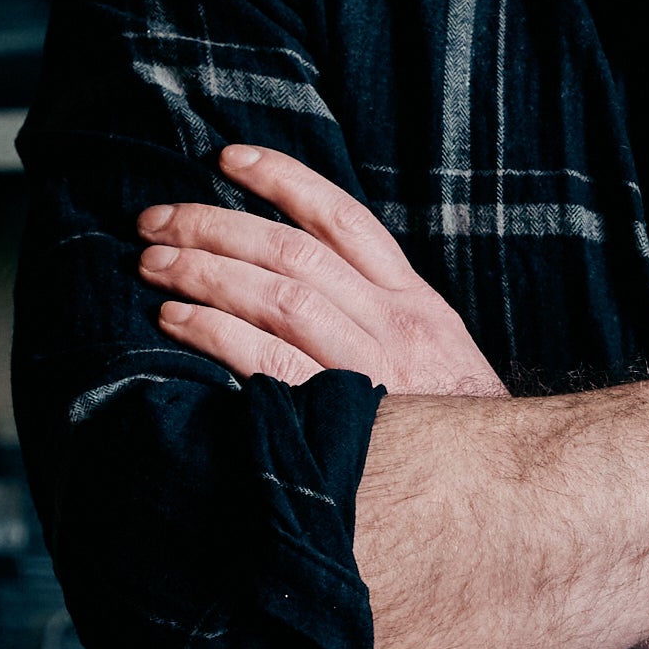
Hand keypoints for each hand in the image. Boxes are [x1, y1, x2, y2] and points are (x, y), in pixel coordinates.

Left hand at [137, 145, 507, 396]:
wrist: (496, 490)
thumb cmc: (447, 427)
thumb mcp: (435, 357)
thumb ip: (382, 315)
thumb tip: (303, 277)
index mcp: (415, 303)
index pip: (343, 218)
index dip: (282, 180)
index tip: (229, 157)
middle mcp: (395, 325)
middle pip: (294, 252)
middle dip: (216, 225)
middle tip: (156, 219)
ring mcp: (369, 370)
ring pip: (279, 297)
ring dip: (205, 273)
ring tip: (153, 264)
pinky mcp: (342, 417)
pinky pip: (268, 363)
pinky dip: (215, 333)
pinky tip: (176, 321)